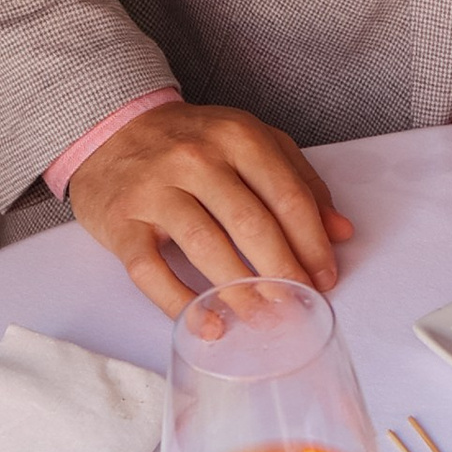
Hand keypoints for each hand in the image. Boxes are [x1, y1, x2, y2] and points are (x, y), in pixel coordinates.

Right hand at [69, 101, 355, 320]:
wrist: (110, 127)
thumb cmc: (192, 141)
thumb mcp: (251, 143)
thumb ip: (299, 181)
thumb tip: (341, 232)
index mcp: (238, 137)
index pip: (287, 196)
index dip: (312, 244)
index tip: (326, 279)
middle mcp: (196, 160)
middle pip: (251, 224)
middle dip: (282, 273)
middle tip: (300, 306)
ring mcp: (155, 190)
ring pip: (206, 248)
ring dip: (242, 293)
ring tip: (266, 319)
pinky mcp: (121, 222)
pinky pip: (152, 271)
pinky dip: (183, 303)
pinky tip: (211, 324)